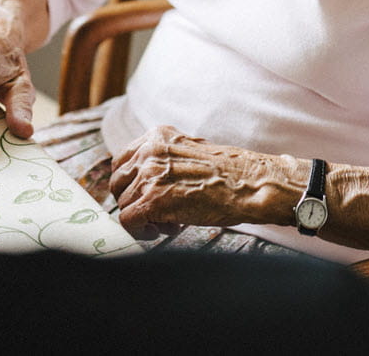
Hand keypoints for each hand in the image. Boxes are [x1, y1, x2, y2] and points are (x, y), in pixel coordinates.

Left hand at [108, 125, 305, 239]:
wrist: (251, 184)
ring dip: (143, 218)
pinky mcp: (153, 201)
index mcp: (157, 137)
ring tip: (170, 222)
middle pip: (117, 183)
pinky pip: (128, 221)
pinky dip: (140, 231)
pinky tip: (165, 230)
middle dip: (133, 201)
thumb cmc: (230, 173)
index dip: (130, 183)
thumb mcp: (191, 152)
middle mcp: (148, 152)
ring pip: (123, 204)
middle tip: (156, 213)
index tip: (143, 195)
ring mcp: (149, 176)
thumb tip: (145, 183)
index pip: (122, 161)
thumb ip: (165, 160)